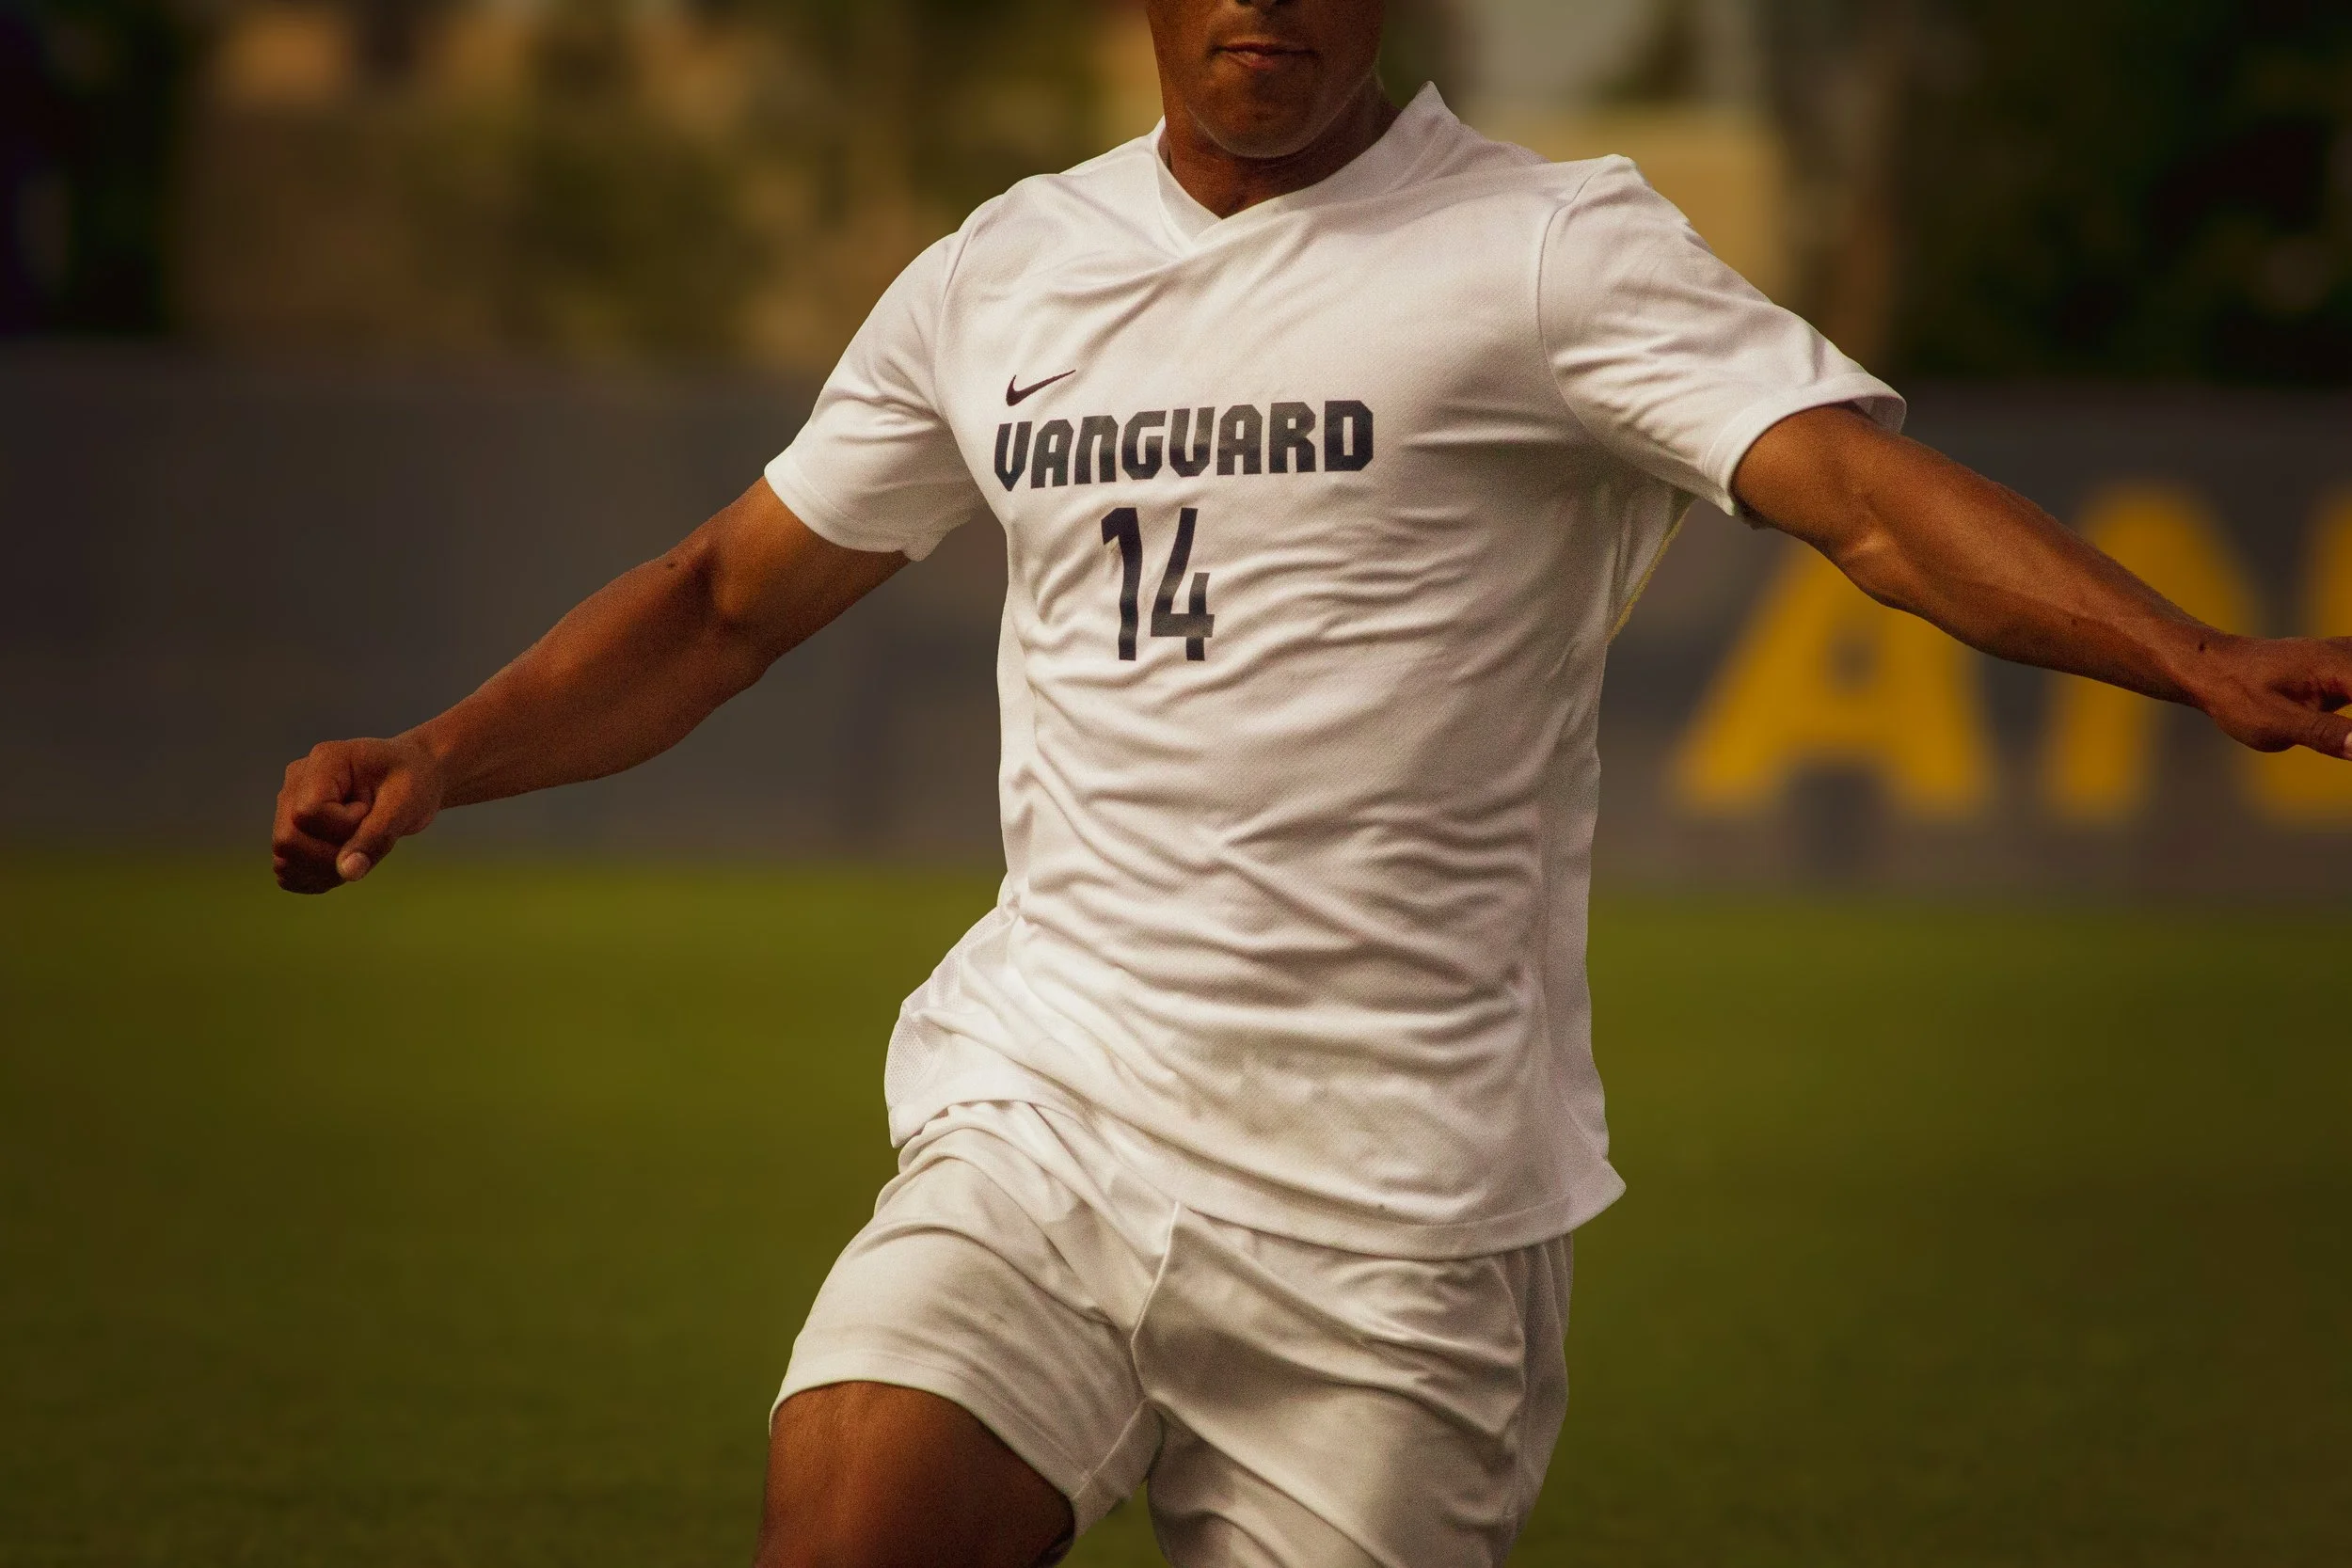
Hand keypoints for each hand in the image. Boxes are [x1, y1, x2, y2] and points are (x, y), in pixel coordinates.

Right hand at [272, 735, 446, 892]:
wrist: (413, 776)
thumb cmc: (413, 782)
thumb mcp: (406, 805)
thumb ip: (377, 837)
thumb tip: (347, 872)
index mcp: (324, 761)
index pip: (308, 813)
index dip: (343, 827)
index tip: (371, 813)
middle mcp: (297, 780)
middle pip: (286, 839)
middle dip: (330, 855)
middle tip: (367, 840)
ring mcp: (289, 803)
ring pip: (284, 857)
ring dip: (325, 870)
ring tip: (359, 850)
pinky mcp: (292, 826)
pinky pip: (287, 868)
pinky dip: (315, 877)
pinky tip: (345, 863)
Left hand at [2188, 635, 2351, 759]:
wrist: (2212, 668)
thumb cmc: (2236, 694)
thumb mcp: (2273, 722)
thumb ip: (2323, 733)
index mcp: (2338, 665)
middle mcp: (2350, 653)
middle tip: (2346, 744)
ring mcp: (2351, 655)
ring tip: (2335, 738)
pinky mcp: (2348, 666)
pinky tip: (2347, 735)